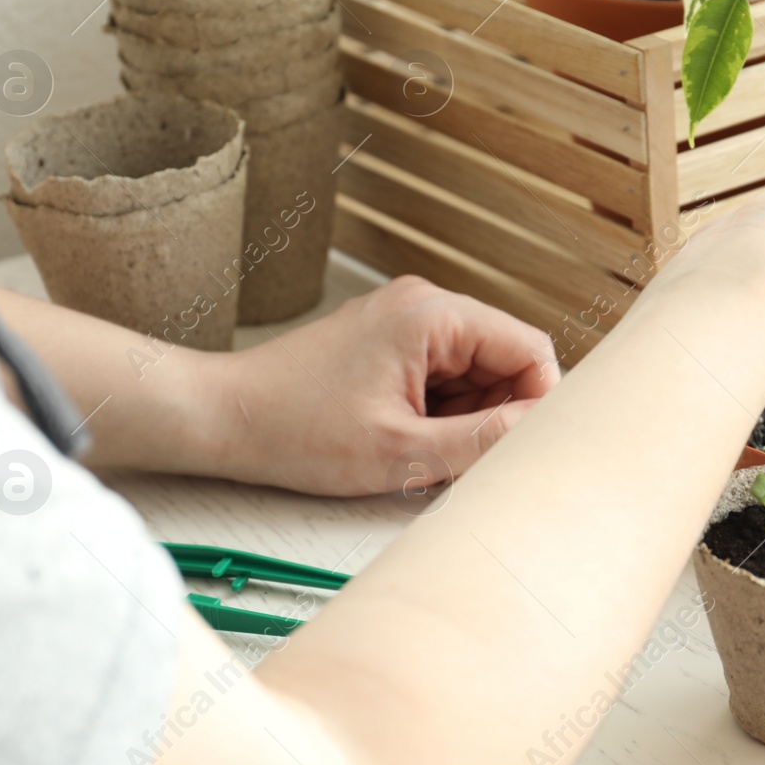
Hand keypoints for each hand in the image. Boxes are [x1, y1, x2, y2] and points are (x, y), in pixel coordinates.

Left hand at [208, 276, 558, 495]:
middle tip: (460, 460)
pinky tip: (404, 440)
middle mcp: (424, 304)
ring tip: (418, 450)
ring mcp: (406, 321)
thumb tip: (540, 431)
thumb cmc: (295, 430)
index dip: (539, 403)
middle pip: (505, 359)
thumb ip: (482, 441)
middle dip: (496, 414)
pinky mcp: (390, 342)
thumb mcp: (400, 452)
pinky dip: (439, 413)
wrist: (223, 417)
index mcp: (432, 315)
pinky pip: (445, 376)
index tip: (520, 450)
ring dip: (465, 418)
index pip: (530, 348)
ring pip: (477, 373)